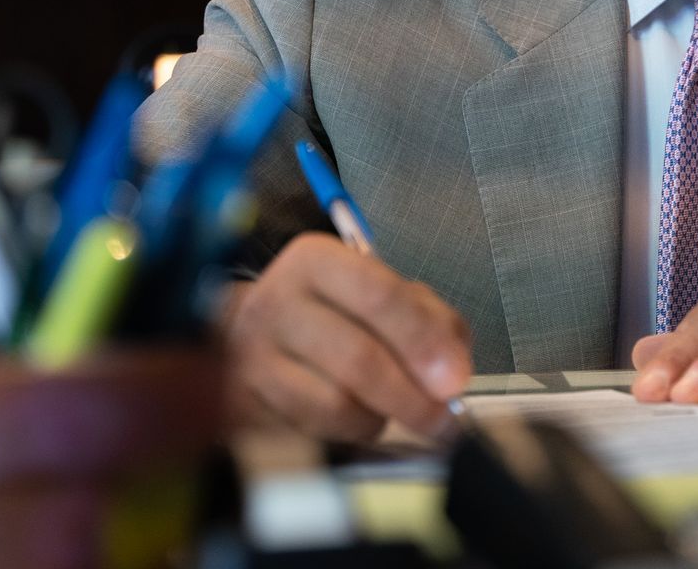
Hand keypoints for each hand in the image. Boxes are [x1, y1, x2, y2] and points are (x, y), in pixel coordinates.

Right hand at [221, 233, 471, 443]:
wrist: (249, 334)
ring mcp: (252, 357)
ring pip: (334, 405)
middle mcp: (276, 302)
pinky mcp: (241, 405)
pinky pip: (310, 435)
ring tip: (388, 411)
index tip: (455, 379)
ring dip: (377, 419)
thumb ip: (430, 319)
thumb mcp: (384, 294)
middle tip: (444, 419)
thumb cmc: (333, 314)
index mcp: (316, 261)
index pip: (378, 295)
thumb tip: (453, 368)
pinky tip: (353, 420)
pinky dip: (345, 436)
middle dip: (412, 397)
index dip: (422, 340)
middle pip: (357, 358)